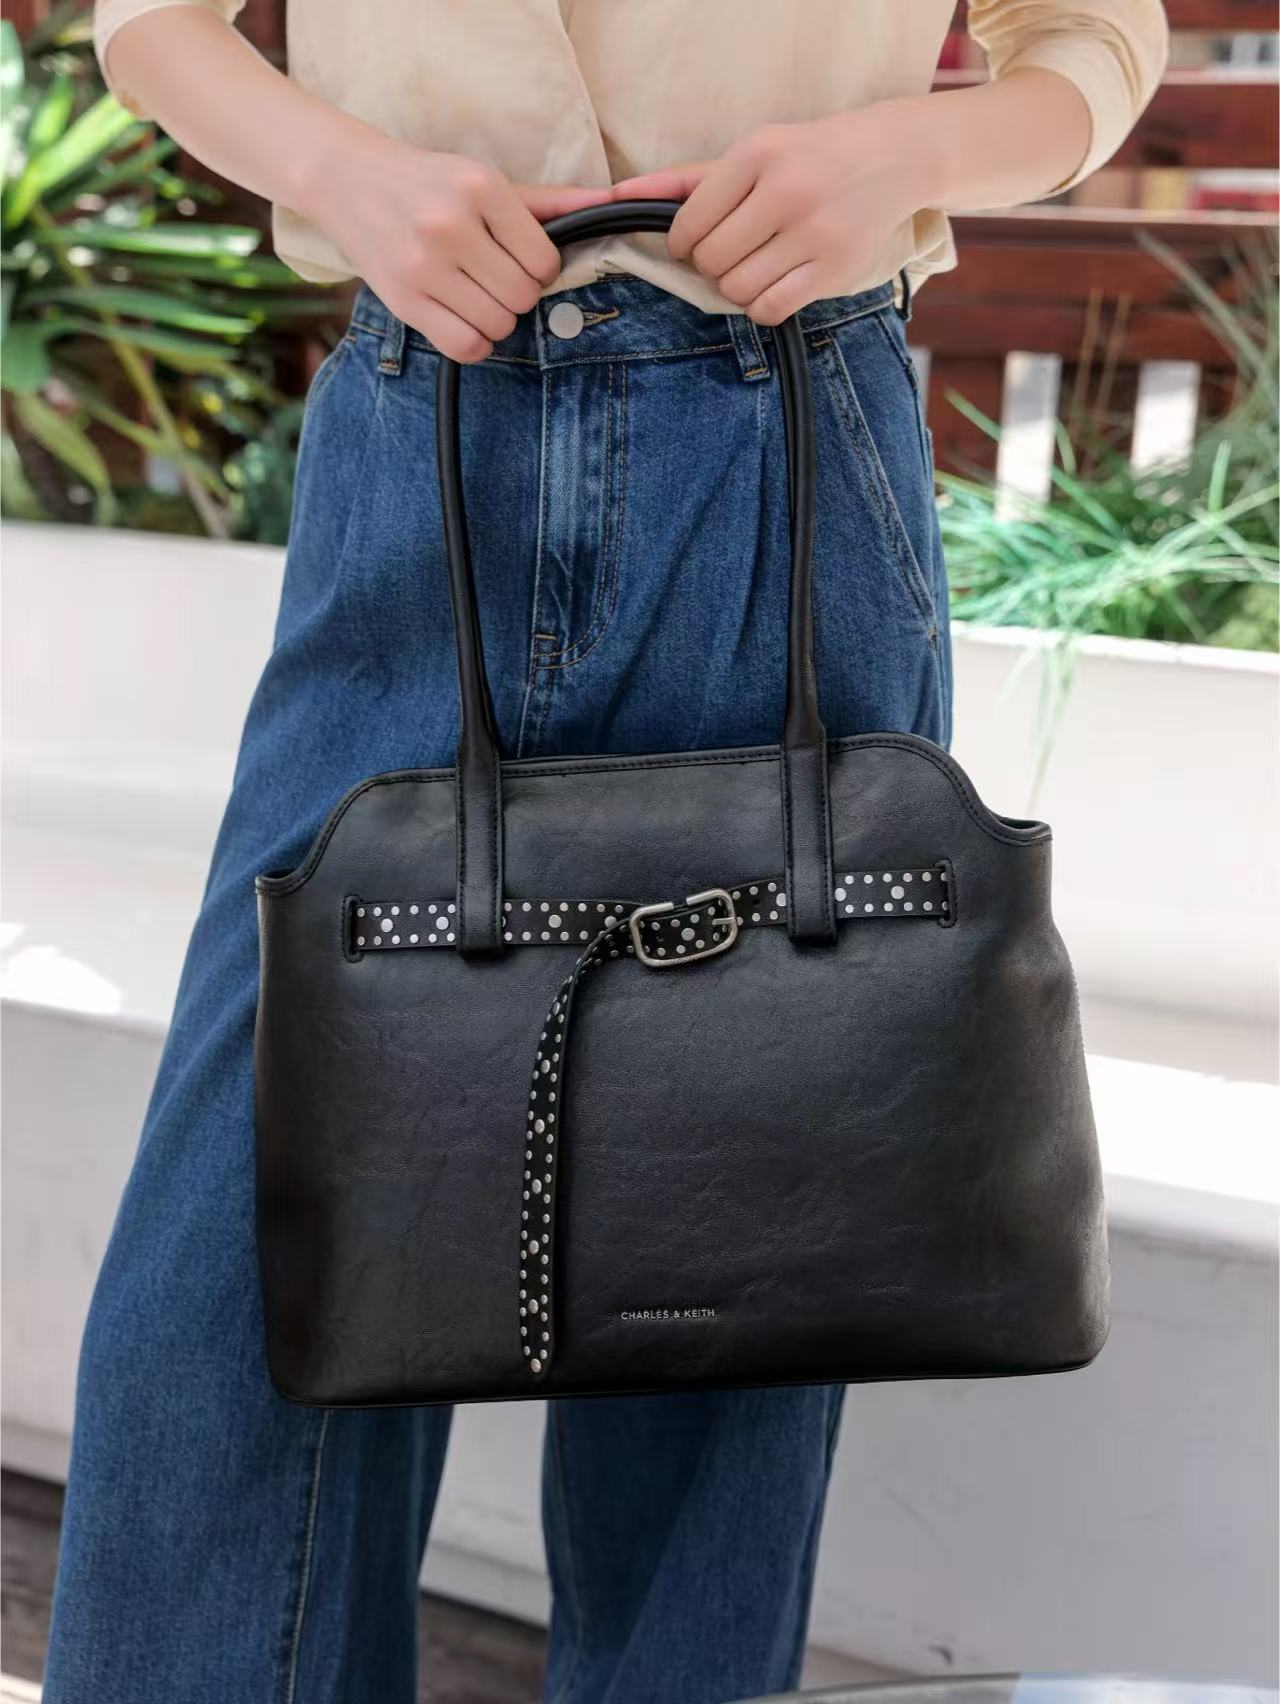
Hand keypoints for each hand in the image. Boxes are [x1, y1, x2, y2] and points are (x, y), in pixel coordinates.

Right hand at [307, 133, 604, 360]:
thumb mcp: (484, 180)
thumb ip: (547, 201)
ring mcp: (423, 265)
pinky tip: (465, 321)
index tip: (520, 261)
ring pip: (497, 325)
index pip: (544, 261)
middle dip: (518, 296)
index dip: (540, 270)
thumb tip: (610, 202)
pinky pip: (464, 347)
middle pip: (523, 297)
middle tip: (496, 280)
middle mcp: (451, 224)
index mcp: (480, 187)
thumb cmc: (428, 183)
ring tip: (476, 296)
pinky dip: (475, 343)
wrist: (347, 180)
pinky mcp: (403, 300)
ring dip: (496, 320)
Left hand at [613, 105, 939, 323]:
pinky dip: (760, 306)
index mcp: (758, 154)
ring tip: (754, 265)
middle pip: (712, 262)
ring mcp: (815, 232)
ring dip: (736, 287)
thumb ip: (686, 180)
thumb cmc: (807, 156)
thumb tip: (617, 195)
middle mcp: (787, 191)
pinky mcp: (835, 269)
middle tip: (730, 254)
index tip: (696, 242)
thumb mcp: (751, 152)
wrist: (891, 157)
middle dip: (711, 266)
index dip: (683, 245)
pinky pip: (770, 310)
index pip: (689, 225)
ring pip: (738, 290)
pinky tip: (772, 284)